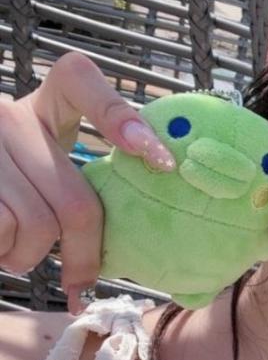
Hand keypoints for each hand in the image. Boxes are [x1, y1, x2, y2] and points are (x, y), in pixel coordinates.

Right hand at [0, 52, 175, 314]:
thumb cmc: (10, 188)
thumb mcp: (43, 162)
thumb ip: (82, 181)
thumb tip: (158, 219)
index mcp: (43, 104)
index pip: (78, 78)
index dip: (118, 115)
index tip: (160, 160)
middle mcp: (9, 115)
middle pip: (76, 201)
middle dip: (85, 255)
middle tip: (80, 281)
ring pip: (38, 226)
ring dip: (31, 256)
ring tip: (16, 248)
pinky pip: (2, 230)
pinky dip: (3, 253)